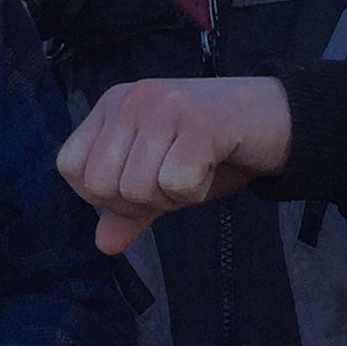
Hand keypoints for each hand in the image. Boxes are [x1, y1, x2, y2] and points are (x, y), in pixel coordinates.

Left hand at [56, 78, 292, 255]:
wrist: (276, 117)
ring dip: (172, 198)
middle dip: (139, 202)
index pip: (69, 167)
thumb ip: (129, 209)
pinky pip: (175, 183)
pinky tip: (209, 169)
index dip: (102, 195)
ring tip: (194, 172)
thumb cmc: (213, 147)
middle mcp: (130, 101)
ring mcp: (164, 107)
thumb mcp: (161, 178)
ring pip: (136, 189)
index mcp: (111, 108)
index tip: (141, 184)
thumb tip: (103, 245)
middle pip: (99, 185)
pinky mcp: (200, 122)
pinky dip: (194, 192)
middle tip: (173, 181)